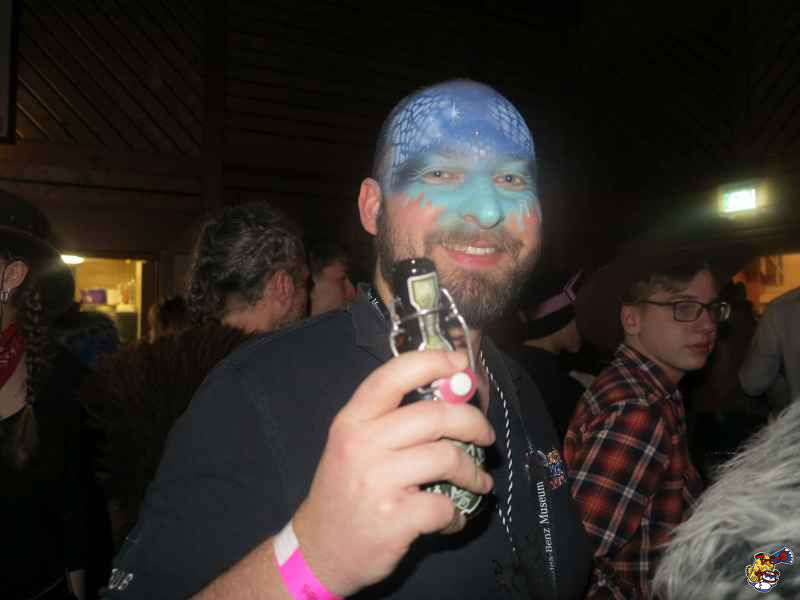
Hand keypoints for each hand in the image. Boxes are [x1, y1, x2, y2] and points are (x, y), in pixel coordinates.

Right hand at [292, 350, 494, 596]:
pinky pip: (445, 506)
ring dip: (473, 472)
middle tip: (485, 435)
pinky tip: (451, 518)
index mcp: (353, 420)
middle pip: (435, 416)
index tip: (460, 363)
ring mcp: (377, 482)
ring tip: (478, 481)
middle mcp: (362, 444)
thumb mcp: (353, 444)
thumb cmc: (345, 490)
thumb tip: (452, 393)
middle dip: (473, 423)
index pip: (393, 376)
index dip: (433, 362)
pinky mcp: (394, 519)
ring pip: (447, 458)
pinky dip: (457, 514)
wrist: (319, 550)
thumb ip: (392, 419)